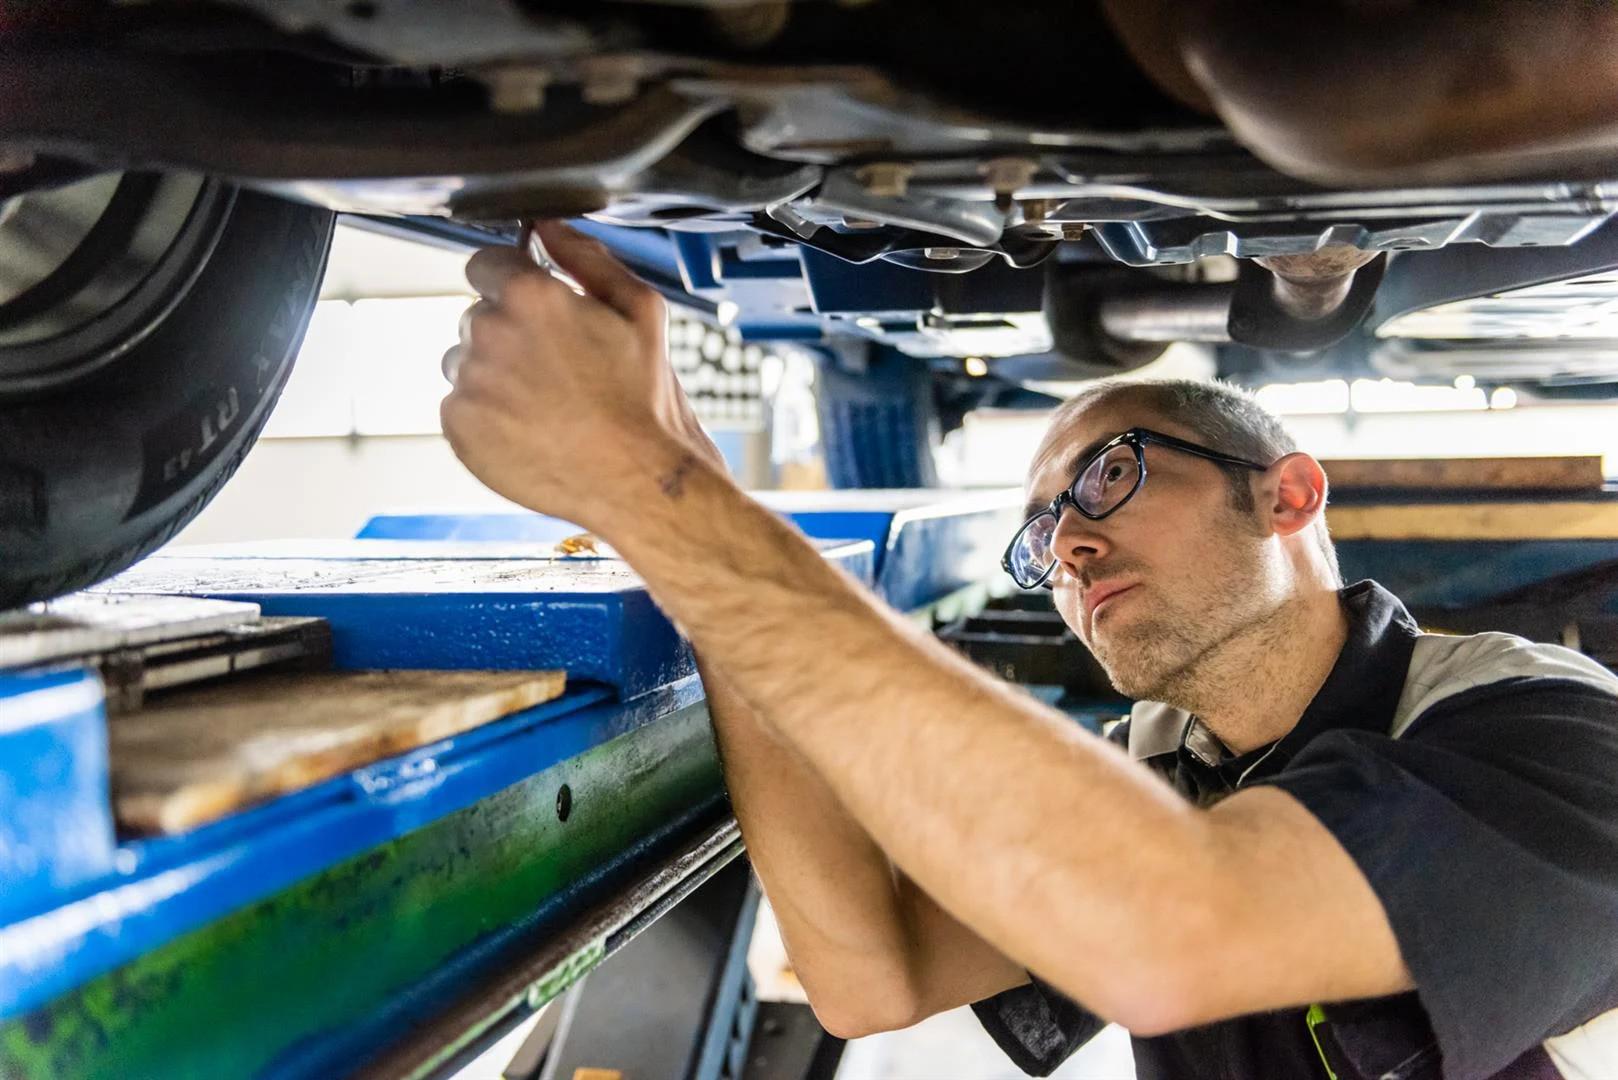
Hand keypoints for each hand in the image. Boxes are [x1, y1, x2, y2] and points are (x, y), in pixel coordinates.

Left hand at [440, 221, 724, 527]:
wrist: (639, 480)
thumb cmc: (645, 399)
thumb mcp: (640, 310)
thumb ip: (587, 257)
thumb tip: (548, 226)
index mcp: (530, 295)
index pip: (484, 263)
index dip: (511, 284)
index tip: (534, 312)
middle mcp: (489, 333)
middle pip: (476, 317)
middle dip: (508, 334)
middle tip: (556, 370)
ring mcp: (469, 383)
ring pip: (463, 363)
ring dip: (493, 376)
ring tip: (544, 405)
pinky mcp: (458, 428)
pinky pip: (459, 407)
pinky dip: (486, 417)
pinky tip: (530, 430)